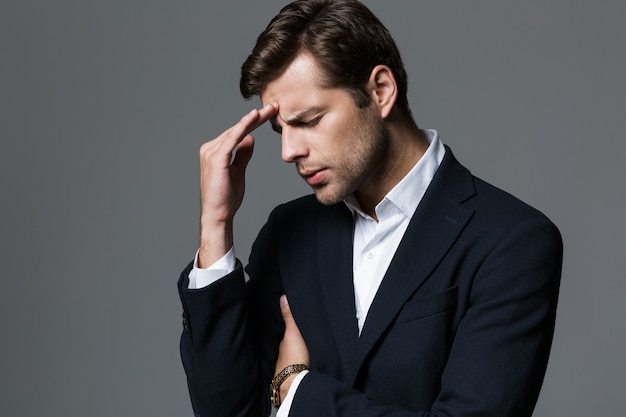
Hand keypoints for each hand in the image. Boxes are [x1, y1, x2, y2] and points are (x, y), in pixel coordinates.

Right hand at [197, 103, 277, 266]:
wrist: (218, 215)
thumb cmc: (226, 198)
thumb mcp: (238, 171)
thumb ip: (242, 154)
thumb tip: (250, 138)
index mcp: (214, 151)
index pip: (237, 133)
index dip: (253, 123)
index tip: (269, 114)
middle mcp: (210, 148)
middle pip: (237, 129)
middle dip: (257, 118)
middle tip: (274, 106)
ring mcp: (211, 152)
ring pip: (236, 131)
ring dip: (254, 119)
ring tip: (271, 109)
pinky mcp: (216, 158)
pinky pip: (233, 138)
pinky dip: (244, 126)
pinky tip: (254, 117)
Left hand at [275, 295, 309, 399]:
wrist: (295, 380)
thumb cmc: (294, 357)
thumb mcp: (293, 332)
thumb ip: (289, 316)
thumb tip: (283, 298)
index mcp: (284, 343)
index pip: (287, 333)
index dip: (291, 329)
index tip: (295, 325)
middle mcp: (284, 354)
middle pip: (290, 345)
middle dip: (295, 342)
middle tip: (302, 336)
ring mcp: (289, 365)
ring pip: (294, 355)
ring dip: (298, 352)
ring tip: (306, 348)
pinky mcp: (296, 374)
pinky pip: (299, 364)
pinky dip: (302, 361)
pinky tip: (307, 362)